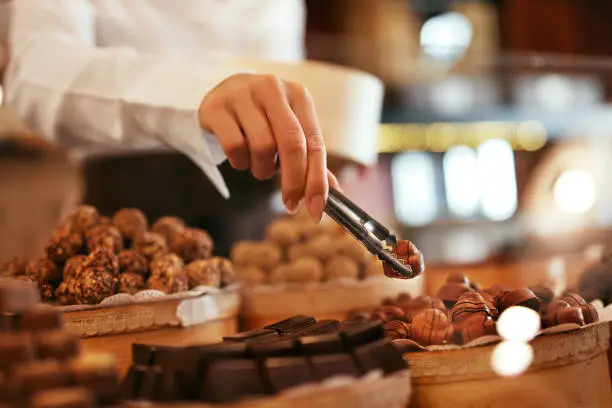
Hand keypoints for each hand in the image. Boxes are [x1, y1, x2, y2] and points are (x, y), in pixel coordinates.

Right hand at [199, 73, 327, 219]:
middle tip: (290, 203)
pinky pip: (234, 146)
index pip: (314, 142)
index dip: (317, 180)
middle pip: (292, 144)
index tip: (316, 208)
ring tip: (259, 165)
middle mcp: (273, 89)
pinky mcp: (217, 107)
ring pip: (262, 147)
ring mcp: (242, 95)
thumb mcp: (290, 130)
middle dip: (294, 181)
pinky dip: (240, 162)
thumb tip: (334, 193)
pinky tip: (240, 157)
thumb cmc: (264, 117)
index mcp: (298, 95)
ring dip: (262, 169)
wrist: (223, 93)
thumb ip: (310, 159)